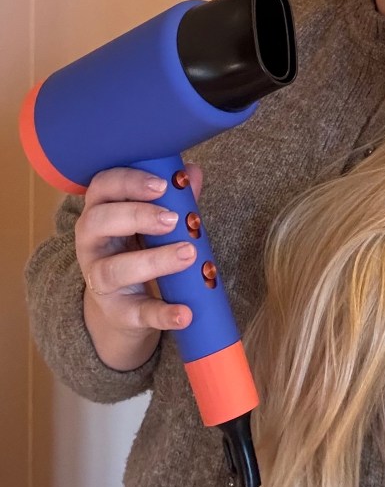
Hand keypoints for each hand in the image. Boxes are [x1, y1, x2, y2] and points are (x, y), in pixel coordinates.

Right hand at [75, 164, 202, 369]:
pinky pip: (135, 313)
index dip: (129, 182)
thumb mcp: (153, 219)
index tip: (162, 185)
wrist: (124, 302)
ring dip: (153, 261)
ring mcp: (98, 279)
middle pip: (99, 222)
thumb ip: (173, 197)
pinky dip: (162, 313)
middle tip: (174, 219)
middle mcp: (91, 243)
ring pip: (113, 270)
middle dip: (137, 216)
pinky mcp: (116, 311)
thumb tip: (191, 172)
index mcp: (100, 210)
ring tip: (188, 254)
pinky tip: (185, 313)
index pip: (102, 186)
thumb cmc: (139, 245)